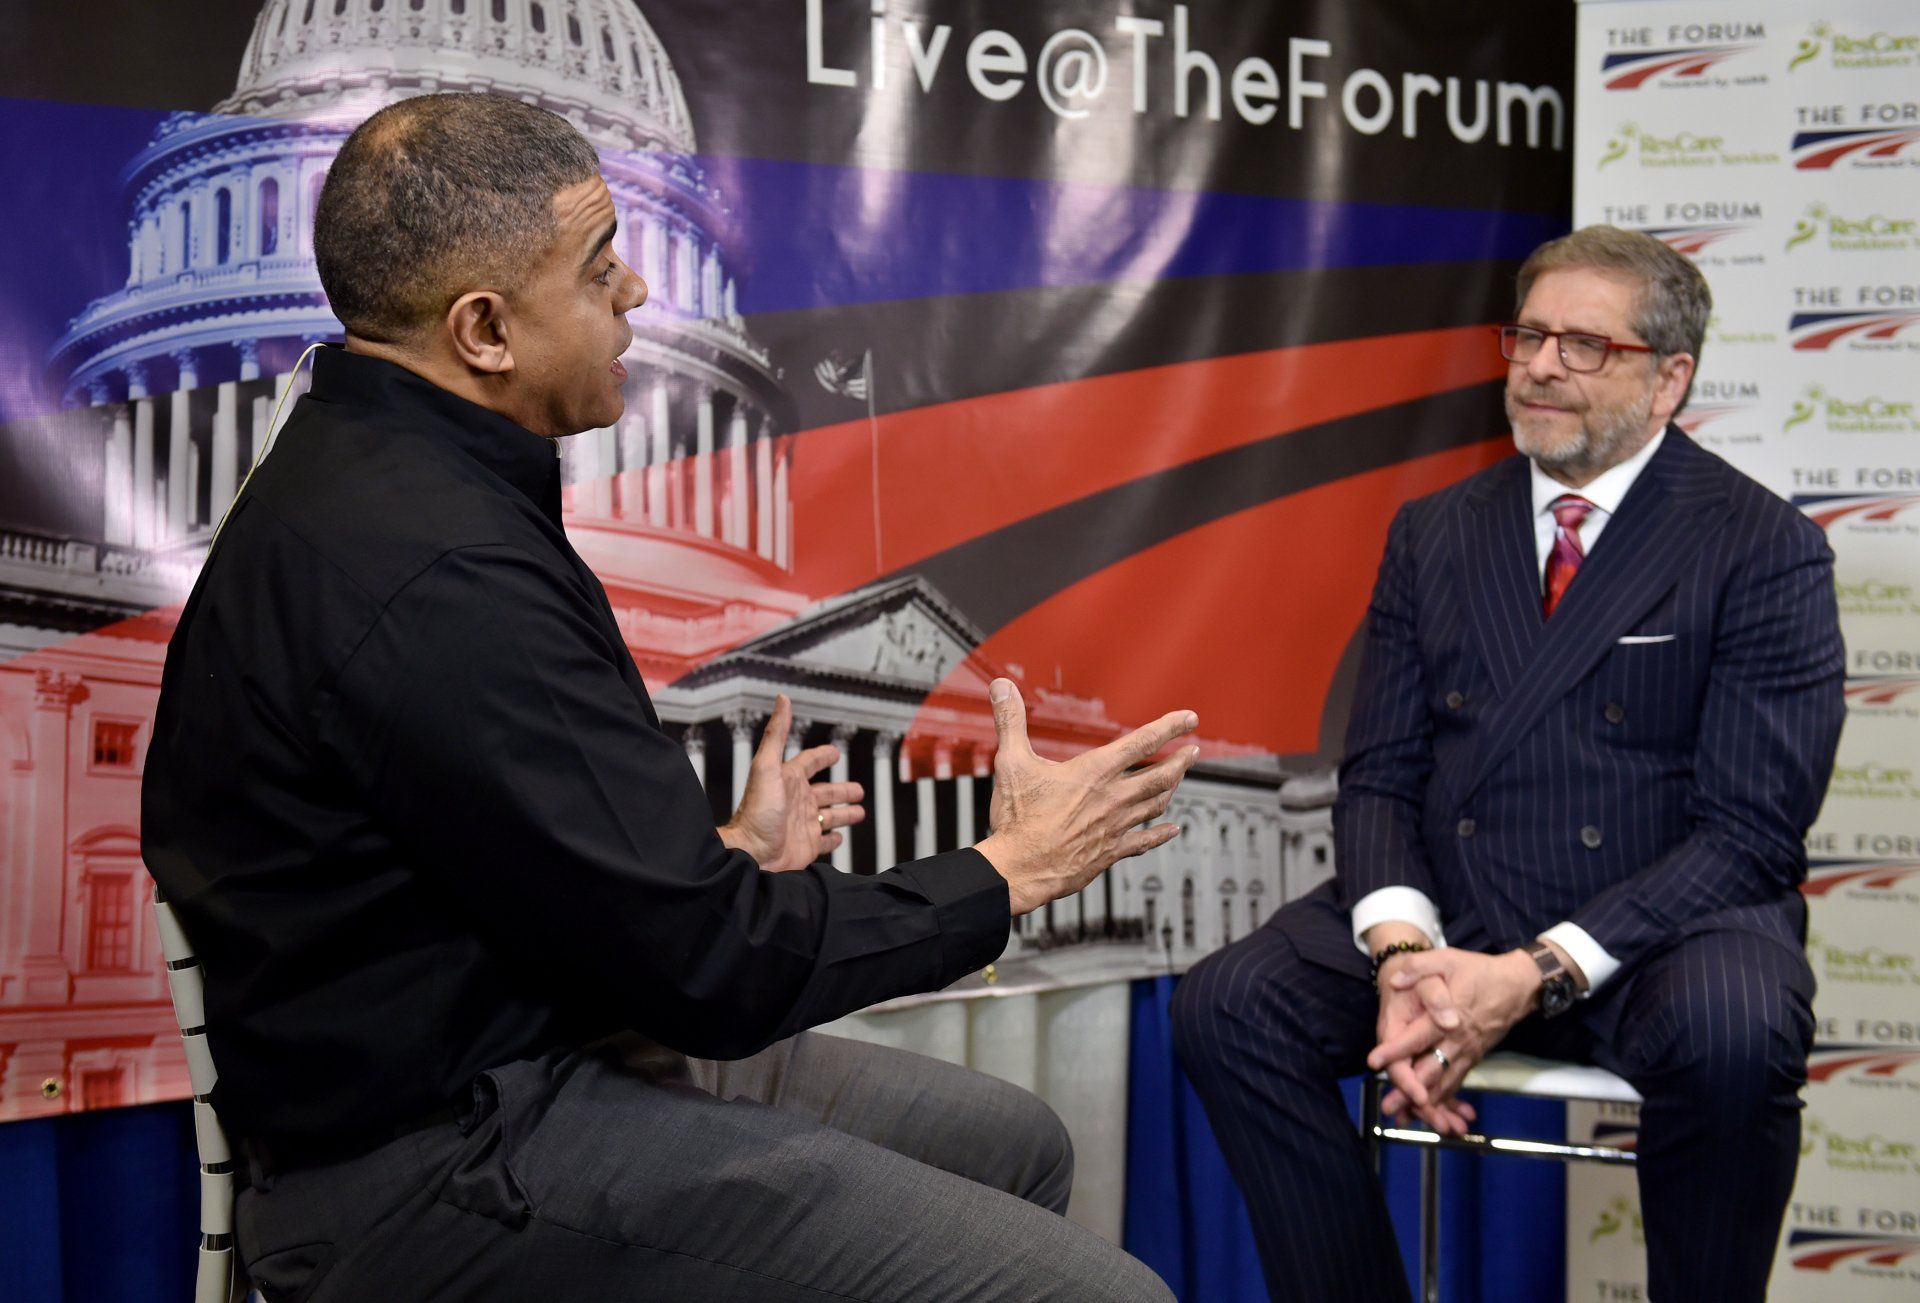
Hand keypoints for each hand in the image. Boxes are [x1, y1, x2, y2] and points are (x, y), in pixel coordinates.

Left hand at [719, 695, 864, 872]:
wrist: (751, 852)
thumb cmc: (757, 811)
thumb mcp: (767, 766)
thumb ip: (776, 733)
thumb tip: (782, 699)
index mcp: (789, 780)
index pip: (810, 763)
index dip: (822, 756)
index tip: (835, 752)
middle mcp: (797, 801)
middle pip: (825, 792)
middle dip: (842, 790)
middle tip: (859, 789)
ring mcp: (803, 824)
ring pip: (830, 816)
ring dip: (845, 813)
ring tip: (860, 812)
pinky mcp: (807, 846)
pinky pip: (824, 841)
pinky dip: (833, 838)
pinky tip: (839, 836)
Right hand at [973, 679, 1198, 915]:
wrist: (1020, 868)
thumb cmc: (1017, 818)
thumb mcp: (1011, 762)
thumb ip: (1010, 721)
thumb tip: (1002, 686)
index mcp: (1094, 772)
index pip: (1142, 742)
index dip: (1170, 727)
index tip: (1188, 718)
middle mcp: (1112, 798)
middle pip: (1159, 775)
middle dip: (1180, 760)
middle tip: (1192, 751)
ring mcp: (1115, 827)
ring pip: (1156, 804)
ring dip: (1172, 788)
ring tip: (1180, 778)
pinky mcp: (1110, 852)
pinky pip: (1143, 841)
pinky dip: (1161, 834)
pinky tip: (1172, 830)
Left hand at [1369, 947, 1541, 1127]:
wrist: (1519, 986)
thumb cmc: (1480, 972)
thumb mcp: (1447, 958)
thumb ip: (1419, 968)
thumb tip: (1395, 980)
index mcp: (1449, 1017)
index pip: (1417, 1038)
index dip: (1395, 1050)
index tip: (1374, 1062)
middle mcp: (1459, 1041)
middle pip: (1430, 1070)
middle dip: (1409, 1090)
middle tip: (1388, 1106)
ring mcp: (1468, 1052)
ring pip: (1445, 1082)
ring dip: (1427, 1102)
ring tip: (1406, 1117)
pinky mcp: (1475, 1057)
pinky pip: (1458, 1081)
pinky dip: (1445, 1099)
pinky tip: (1432, 1111)